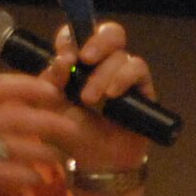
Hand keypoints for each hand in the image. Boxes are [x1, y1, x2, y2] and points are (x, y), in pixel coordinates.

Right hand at [0, 72, 81, 195]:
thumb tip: (19, 113)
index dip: (27, 85)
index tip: (53, 90)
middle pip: (13, 114)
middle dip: (48, 119)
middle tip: (72, 126)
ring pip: (14, 144)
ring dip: (44, 151)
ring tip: (61, 158)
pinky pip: (4, 173)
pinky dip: (27, 175)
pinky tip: (39, 180)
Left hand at [49, 19, 156, 169]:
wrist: (97, 163)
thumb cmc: (72, 135)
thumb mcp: (53, 109)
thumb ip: (52, 82)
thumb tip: (62, 60)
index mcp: (77, 63)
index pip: (76, 36)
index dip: (71, 38)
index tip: (64, 55)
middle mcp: (103, 64)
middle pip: (109, 33)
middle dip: (97, 42)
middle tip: (84, 58)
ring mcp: (124, 74)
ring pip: (120, 54)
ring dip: (102, 74)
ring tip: (90, 99)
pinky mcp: (142, 87)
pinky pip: (137, 68)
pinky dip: (123, 78)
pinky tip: (112, 96)